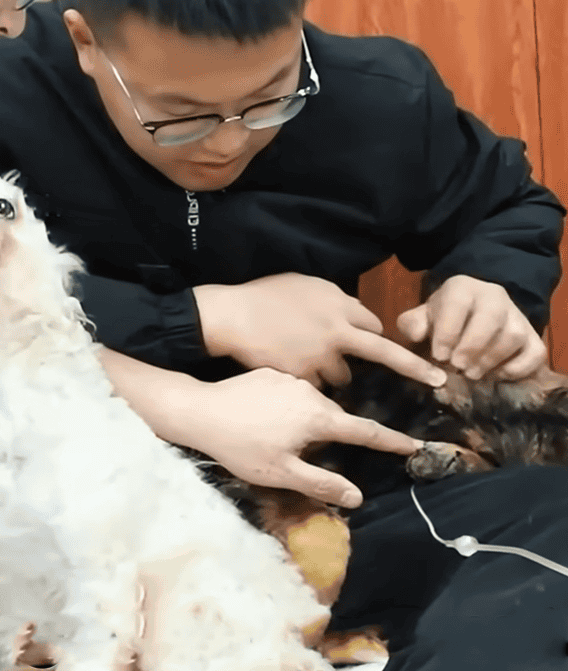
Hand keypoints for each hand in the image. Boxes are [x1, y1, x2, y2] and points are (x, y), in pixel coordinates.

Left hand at [185, 368, 424, 508]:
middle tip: (326, 454)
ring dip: (313, 420)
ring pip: (314, 403)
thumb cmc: (241, 447)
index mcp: (318, 417)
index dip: (391, 441)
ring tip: (288, 439)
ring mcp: (290, 379)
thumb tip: (358, 497)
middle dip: (339, 434)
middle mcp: (310, 392)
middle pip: (337, 417)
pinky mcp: (271, 374)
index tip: (414, 445)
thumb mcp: (281, 473)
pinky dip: (292, 407)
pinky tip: (271, 420)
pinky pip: (292, 392)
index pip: (365, 430)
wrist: (201, 410)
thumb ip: (322, 484)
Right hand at [193, 274, 445, 388]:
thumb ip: (336, 300)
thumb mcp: (307, 285)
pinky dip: (310, 382)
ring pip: (342, 376)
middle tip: (437, 379)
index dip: (380, 337)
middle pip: (380, 352)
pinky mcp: (303, 377)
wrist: (233, 316)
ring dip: (333, 372)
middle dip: (413, 367)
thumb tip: (358, 315)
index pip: (375, 325)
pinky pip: (317, 386)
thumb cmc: (267, 295)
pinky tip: (292, 369)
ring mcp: (320, 357)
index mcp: (339, 306)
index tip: (398, 349)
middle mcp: (337, 332)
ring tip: (306, 363)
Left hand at [397, 275, 546, 381]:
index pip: (458, 304)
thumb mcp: (423, 317)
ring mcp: (517, 317)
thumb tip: (417, 334)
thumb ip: (412, 324)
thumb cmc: (445, 318)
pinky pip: (535, 353)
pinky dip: (518, 369)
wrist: (473, 315)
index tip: (439, 356)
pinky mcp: (533, 338)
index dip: (448, 332)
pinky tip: (497, 376)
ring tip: (473, 374)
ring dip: (492, 359)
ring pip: (513, 335)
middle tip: (458, 367)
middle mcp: (494, 297)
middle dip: (472, 346)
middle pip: (491, 317)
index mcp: (463, 287)